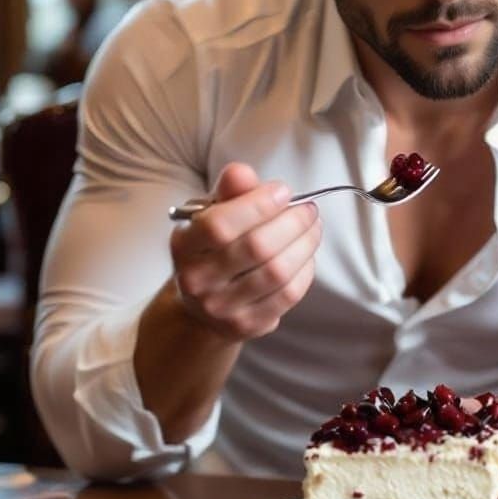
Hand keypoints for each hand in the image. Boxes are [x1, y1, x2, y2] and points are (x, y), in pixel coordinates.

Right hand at [169, 162, 320, 342]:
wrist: (202, 306)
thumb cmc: (213, 248)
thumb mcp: (212, 214)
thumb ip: (229, 192)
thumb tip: (242, 173)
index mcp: (185, 245)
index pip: (219, 225)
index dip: (258, 205)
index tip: (283, 191)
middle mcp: (198, 280)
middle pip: (257, 248)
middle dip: (292, 222)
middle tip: (308, 209)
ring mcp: (222, 307)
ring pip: (277, 272)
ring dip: (305, 244)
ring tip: (313, 227)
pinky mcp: (247, 325)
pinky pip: (288, 295)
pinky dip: (305, 270)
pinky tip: (306, 254)